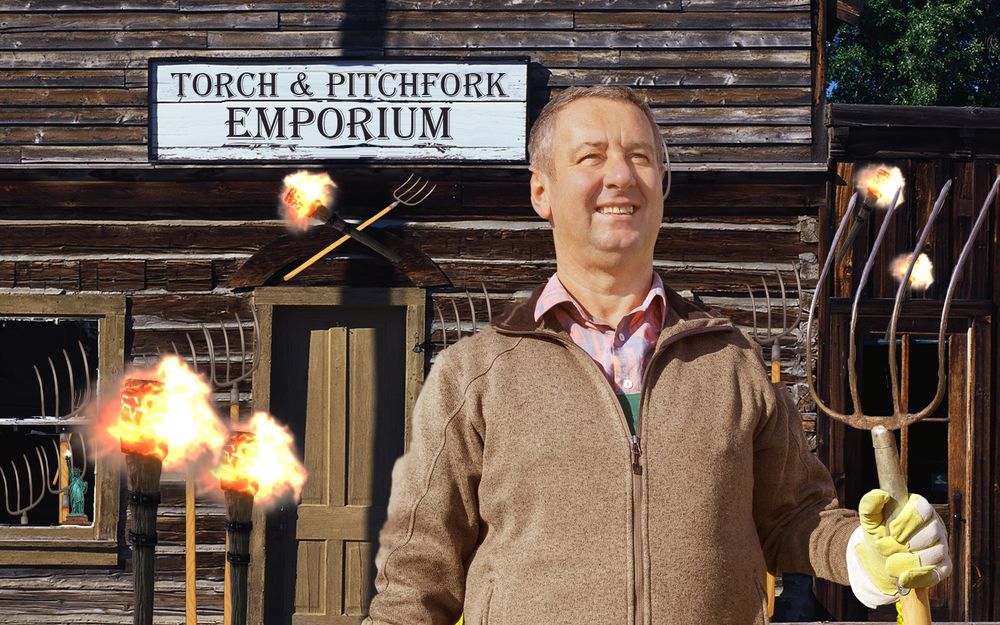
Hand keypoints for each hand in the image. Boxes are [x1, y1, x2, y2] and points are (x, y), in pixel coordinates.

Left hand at [846, 489, 951, 607]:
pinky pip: (938, 572)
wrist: (879, 560)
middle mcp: (934, 525)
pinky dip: (920, 576)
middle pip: (933, 531)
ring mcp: (940, 545)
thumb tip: (881, 494)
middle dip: (907, 543)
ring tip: (889, 564)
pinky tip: (903, 578)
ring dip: (910, 560)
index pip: (924, 508)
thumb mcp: (869, 519)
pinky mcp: (942, 566)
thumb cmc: (878, 534)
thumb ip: (870, 503)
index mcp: (918, 507)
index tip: (892, 531)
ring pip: (936, 552)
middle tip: (884, 548)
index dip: (909, 520)